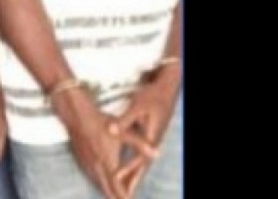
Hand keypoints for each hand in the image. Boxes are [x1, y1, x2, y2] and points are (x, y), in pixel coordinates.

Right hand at [52, 88, 157, 198]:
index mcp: (107, 160)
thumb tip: (156, 153)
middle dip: (114, 196)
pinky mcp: (80, 158)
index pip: (116, 184)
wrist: (77, 116)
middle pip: (106, 187)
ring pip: (96, 182)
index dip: (123, 194)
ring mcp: (87, 162)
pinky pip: (89, 175)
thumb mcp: (124, 132)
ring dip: (105, 190)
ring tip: (112, 195)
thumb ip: (140, 144)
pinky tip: (98, 181)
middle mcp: (96, 165)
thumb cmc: (101, 122)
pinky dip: (96, 181)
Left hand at [108, 70, 179, 194]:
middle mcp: (152, 140)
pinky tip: (129, 169)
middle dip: (131, 180)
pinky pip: (141, 155)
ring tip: (126, 190)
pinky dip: (134, 164)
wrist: (166, 89)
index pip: (137, 158)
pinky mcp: (150, 136)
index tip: (116, 179)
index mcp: (150, 136)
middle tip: (124, 196)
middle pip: (140, 165)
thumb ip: (124, 120)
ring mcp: (152, 139)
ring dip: (133, 175)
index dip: (126, 169)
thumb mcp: (137, 107)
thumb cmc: (152, 97)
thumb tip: (111, 129)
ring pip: (141, 161)